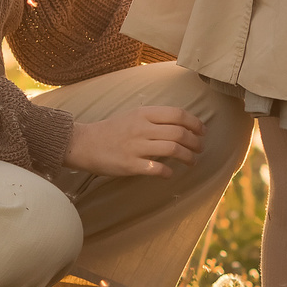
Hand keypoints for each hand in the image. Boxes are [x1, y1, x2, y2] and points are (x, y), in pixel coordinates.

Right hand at [66, 106, 206, 178]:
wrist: (84, 143)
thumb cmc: (112, 130)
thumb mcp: (133, 115)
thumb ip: (155, 119)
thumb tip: (181, 125)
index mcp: (144, 113)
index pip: (178, 114)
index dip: (195, 123)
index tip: (202, 131)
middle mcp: (142, 128)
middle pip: (179, 133)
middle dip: (195, 142)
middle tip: (200, 148)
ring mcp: (136, 147)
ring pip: (173, 150)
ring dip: (188, 157)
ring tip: (192, 161)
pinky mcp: (130, 165)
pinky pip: (157, 169)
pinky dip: (168, 172)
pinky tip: (170, 173)